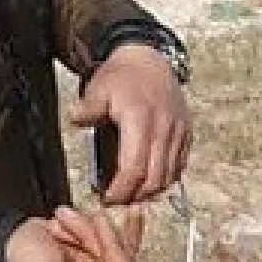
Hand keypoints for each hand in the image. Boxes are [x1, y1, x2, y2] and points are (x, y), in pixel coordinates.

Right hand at [4, 206, 143, 261]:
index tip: (95, 224)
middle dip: (93, 233)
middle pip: (122, 260)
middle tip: (65, 216)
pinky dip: (102, 222)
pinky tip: (126, 210)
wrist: (11, 247)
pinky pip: (118, 238)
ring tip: (59, 218)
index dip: (113, 252)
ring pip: (117, 244)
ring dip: (86, 225)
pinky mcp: (105, 259)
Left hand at [69, 44, 191, 205]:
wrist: (148, 60)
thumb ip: (88, 108)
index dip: (121, 191)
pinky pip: (180, 166)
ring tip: (131, 193)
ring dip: (151, 191)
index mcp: (140, 119)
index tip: (107, 199)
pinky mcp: (187, 133)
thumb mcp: (98, 88)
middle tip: (117, 202)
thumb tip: (75, 120)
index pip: (134, 168)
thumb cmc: (120, 77)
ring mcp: (179, 132)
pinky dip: (166, 178)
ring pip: (170, 176)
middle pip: (154, 179)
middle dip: (135, 197)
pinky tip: (149, 179)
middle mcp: (164, 129)